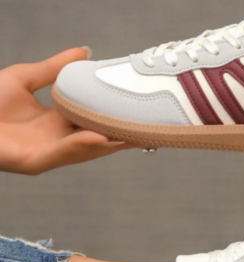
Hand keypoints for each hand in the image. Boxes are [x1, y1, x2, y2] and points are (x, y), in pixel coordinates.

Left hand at [0, 47, 133, 174]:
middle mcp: (60, 139)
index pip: (95, 121)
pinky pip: (65, 153)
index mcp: (58, 122)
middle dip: (124, 136)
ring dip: (112, 143)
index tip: (138, 109)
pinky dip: (82, 145)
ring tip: (134, 135)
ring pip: (89, 150)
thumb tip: (83, 52)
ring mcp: (51, 152)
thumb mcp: (26, 77)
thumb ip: (55, 68)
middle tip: (150, 128)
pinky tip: (100, 138)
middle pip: (100, 140)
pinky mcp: (38, 161)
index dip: (116, 117)